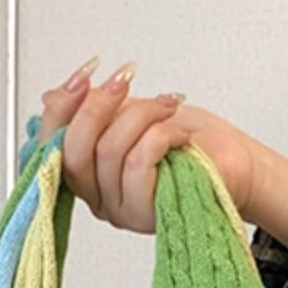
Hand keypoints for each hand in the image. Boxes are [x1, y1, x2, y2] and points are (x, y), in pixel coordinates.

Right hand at [36, 56, 287, 247]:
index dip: (62, 107)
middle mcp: (99, 198)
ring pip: (109, 151)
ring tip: (168, 104)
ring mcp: (120, 210)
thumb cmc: (192, 143)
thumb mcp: (133, 112)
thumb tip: (51, 96)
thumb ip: (94, 109)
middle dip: (99, 104)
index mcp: (88, 176)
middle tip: (126, 78)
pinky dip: (159, 136)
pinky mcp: (146, 214)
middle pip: (73, 150)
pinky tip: (178, 133)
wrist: (236, 165)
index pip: (51, 146)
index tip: (86, 73)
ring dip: (141, 115)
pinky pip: (137, 165)